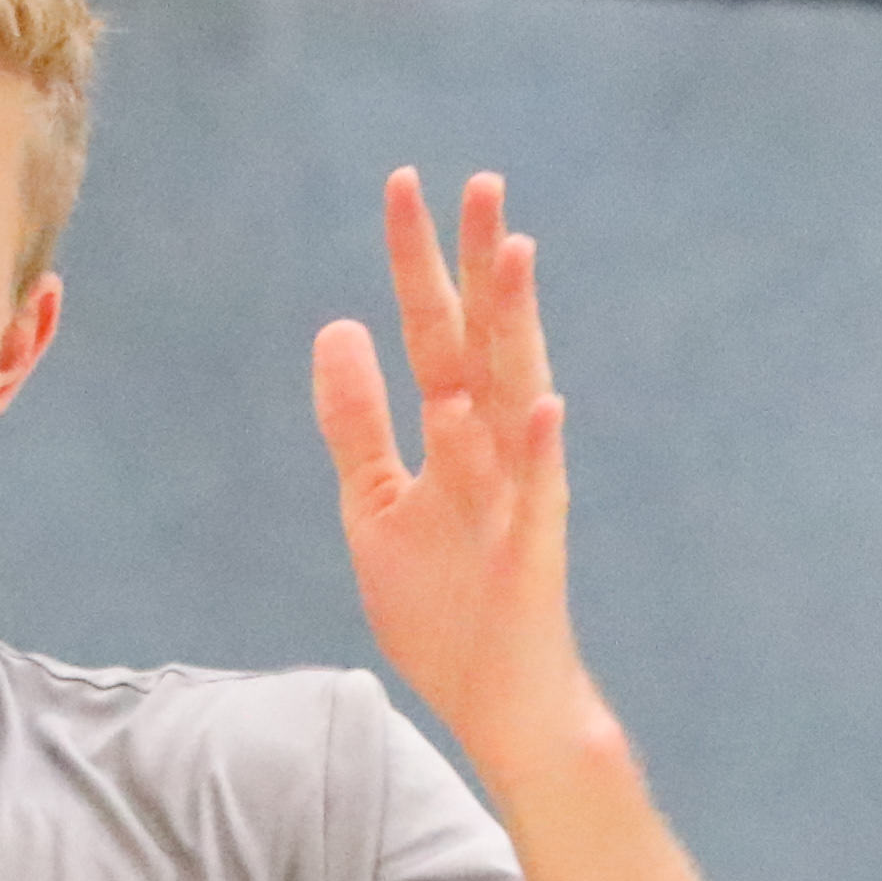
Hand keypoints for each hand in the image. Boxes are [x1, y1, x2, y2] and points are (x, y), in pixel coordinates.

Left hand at [311, 169, 617, 794]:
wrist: (490, 697)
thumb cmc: (441, 603)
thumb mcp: (375, 503)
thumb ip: (357, 422)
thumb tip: (337, 328)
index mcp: (452, 433)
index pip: (432, 330)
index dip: (416, 263)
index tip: (404, 186)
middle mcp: (492, 447)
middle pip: (484, 339)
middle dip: (480, 265)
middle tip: (481, 182)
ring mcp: (517, 493)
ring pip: (521, 394)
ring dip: (518, 327)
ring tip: (516, 255)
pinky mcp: (532, 550)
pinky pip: (540, 492)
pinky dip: (540, 449)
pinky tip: (545, 405)